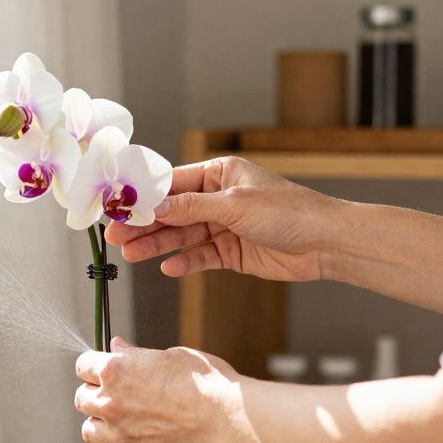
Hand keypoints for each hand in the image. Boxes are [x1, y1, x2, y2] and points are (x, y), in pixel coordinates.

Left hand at [74, 338, 240, 442]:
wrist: (229, 418)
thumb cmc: (206, 381)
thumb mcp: (170, 355)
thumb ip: (136, 355)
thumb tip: (116, 347)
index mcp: (116, 371)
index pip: (82, 365)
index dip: (94, 366)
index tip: (105, 370)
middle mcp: (111, 402)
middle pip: (81, 399)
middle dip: (95, 395)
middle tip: (117, 396)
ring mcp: (121, 433)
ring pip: (89, 432)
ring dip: (100, 425)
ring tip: (121, 422)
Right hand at [105, 156, 340, 280]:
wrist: (327, 243)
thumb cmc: (289, 212)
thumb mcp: (234, 205)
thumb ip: (190, 208)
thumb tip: (153, 207)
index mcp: (220, 175)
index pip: (173, 184)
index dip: (144, 196)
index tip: (118, 205)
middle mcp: (219, 198)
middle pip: (172, 212)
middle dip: (144, 224)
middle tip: (116, 235)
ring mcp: (224, 226)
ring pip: (181, 236)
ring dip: (157, 245)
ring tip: (131, 255)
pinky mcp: (231, 252)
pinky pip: (200, 256)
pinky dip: (184, 262)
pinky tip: (168, 268)